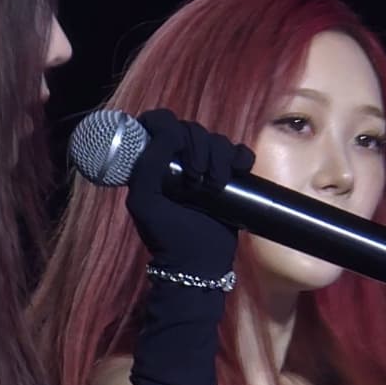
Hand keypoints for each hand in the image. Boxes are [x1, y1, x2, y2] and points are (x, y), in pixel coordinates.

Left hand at [125, 109, 255, 279]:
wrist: (198, 262)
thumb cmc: (166, 235)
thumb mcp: (144, 201)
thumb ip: (146, 166)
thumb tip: (169, 133)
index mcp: (153, 162)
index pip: (159, 123)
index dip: (166, 126)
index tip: (174, 148)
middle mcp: (178, 160)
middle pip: (192, 128)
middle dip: (198, 148)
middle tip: (196, 178)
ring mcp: (205, 168)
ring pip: (217, 140)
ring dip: (219, 157)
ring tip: (214, 186)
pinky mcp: (230, 177)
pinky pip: (240, 152)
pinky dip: (241, 158)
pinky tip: (237, 173)